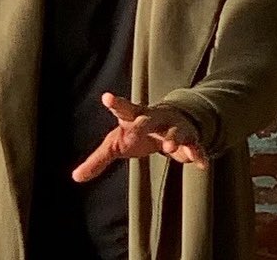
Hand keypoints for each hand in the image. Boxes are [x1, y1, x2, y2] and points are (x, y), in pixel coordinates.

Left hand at [72, 92, 208, 182]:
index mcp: (134, 116)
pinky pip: (195, 147)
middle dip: (142, 125)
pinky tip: (201, 165)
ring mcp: (173, 126)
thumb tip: (75, 178)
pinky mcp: (190, 139)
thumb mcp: (116, 143)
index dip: (115, 103)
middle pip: (148, 119)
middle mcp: (154, 118)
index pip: (123, 108)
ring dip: (172, 138)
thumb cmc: (137, 131)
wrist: (172, 119)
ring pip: (174, 131)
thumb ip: (98, 160)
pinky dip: (198, 154)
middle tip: (132, 134)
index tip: (106, 97)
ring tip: (170, 147)